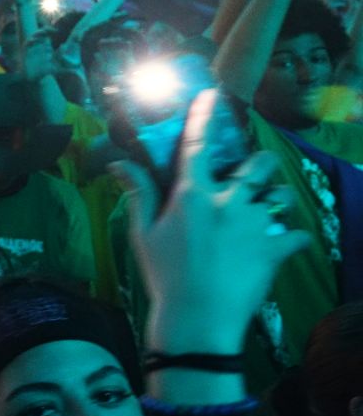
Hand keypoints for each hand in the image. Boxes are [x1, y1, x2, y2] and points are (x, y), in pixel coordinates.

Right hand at [114, 90, 309, 353]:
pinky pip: (296, 235)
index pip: (198, 145)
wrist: (198, 320)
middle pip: (258, 166)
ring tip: (266, 212)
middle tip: (251, 177)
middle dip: (259, 166)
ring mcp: (255, 225)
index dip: (204, 116)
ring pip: (282, 197)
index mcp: (193, 195)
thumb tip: (119, 162)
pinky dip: (291, 238)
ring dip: (276, 201)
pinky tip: (282, 244)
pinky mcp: (275, 250)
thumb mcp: (142, 234)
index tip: (211, 95)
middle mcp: (228, 202)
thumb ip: (138, 194)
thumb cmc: (164, 276)